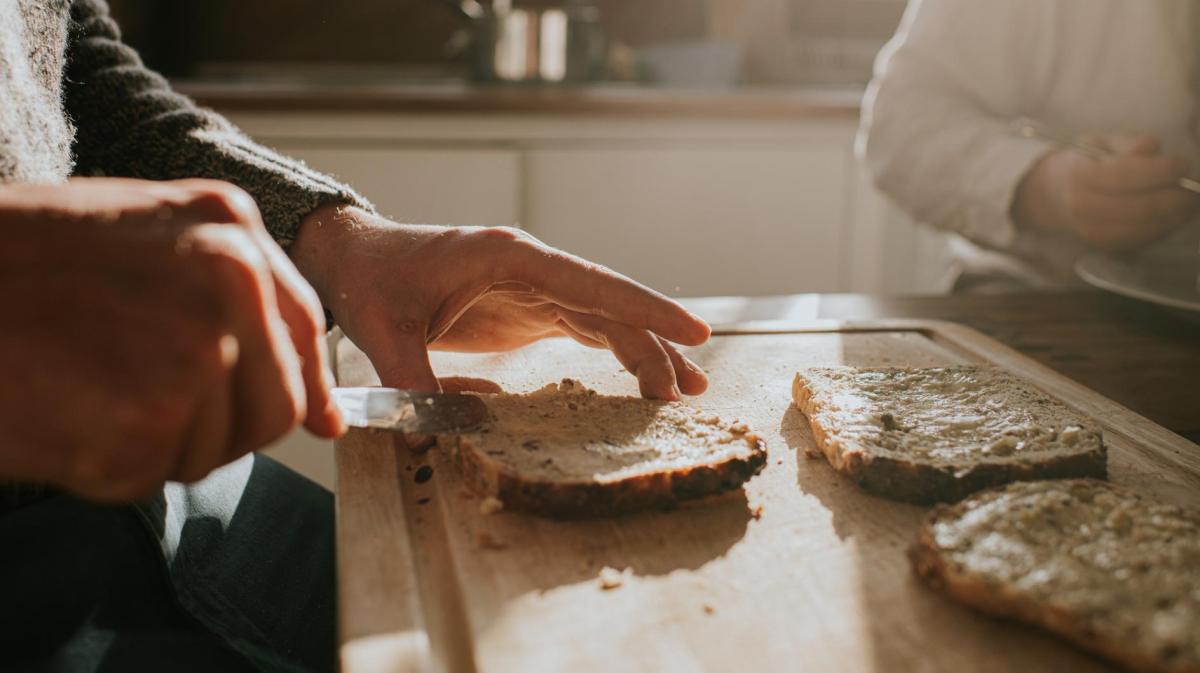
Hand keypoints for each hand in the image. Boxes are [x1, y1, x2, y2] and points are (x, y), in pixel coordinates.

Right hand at [0, 178, 341, 500]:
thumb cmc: (10, 266)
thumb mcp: (136, 243)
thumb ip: (236, 306)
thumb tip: (325, 415)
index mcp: (228, 224)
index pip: (305, 328)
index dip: (301, 382)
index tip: (310, 417)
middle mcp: (229, 278)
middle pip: (278, 403)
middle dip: (222, 423)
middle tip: (143, 404)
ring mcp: (193, 347)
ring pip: (221, 447)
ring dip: (161, 445)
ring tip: (85, 393)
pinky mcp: (148, 417)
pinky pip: (154, 476)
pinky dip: (106, 468)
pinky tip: (59, 417)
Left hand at [290, 207, 710, 399]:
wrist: (357, 259)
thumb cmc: (372, 282)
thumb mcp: (382, 330)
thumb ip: (411, 379)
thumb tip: (430, 437)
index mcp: (507, 258)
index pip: (590, 282)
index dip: (644, 307)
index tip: (692, 330)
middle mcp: (533, 268)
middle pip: (610, 305)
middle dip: (655, 343)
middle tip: (692, 388)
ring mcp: (535, 288)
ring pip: (606, 318)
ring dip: (645, 351)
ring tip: (684, 391)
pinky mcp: (529, 309)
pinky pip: (586, 328)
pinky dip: (617, 351)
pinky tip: (642, 379)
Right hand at [1013, 135, 1199, 252]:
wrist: (1058, 195)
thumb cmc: (1088, 163)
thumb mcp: (1103, 143)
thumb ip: (1129, 143)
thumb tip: (1152, 149)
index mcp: (1081, 176)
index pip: (1127, 175)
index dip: (1162, 170)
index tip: (1182, 164)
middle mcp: (1084, 208)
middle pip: (1141, 207)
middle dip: (1176, 197)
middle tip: (1193, 186)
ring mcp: (1094, 231)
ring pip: (1146, 227)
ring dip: (1176, 215)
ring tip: (1189, 200)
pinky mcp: (1106, 246)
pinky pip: (1143, 239)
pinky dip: (1165, 227)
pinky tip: (1174, 214)